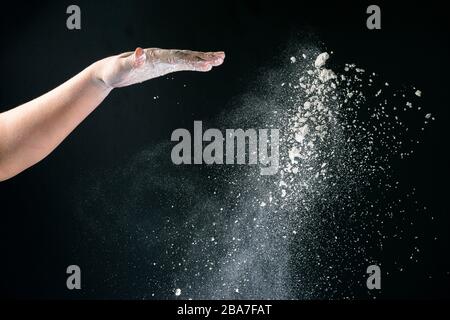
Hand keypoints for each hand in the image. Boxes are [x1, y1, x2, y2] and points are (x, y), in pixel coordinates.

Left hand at [95, 47, 224, 88]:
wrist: (109, 71)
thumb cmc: (113, 70)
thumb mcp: (121, 68)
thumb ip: (132, 61)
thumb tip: (141, 52)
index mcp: (154, 56)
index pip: (177, 58)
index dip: (193, 61)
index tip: (207, 64)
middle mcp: (161, 56)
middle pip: (186, 55)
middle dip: (203, 57)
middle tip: (221, 58)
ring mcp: (163, 60)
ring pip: (187, 58)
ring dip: (203, 58)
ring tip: (220, 58)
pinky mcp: (163, 66)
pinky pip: (183, 64)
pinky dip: (195, 63)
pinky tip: (204, 65)